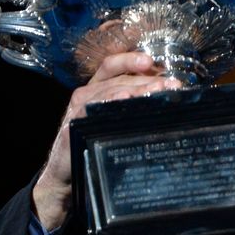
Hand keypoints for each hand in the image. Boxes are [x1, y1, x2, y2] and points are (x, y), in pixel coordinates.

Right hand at [32, 52, 180, 229]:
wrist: (66, 174)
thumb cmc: (97, 143)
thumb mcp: (116, 120)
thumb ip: (135, 105)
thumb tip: (167, 96)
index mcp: (98, 87)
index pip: (113, 65)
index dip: (132, 60)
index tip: (151, 62)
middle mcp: (87, 94)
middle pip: (118, 79)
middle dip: (145, 81)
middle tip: (168, 86)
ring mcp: (78, 109)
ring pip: (108, 91)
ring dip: (134, 90)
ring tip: (153, 92)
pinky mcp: (73, 126)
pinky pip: (91, 110)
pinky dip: (108, 103)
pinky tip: (124, 101)